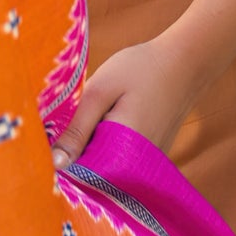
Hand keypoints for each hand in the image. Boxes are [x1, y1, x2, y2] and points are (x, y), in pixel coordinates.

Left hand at [50, 32, 199, 169]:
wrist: (185, 61)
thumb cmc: (141, 70)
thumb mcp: (100, 91)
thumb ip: (78, 129)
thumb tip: (56, 163)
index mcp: (122, 155)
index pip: (80, 173)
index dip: (61, 156)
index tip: (51, 134)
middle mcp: (138, 168)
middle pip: (92, 171)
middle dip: (76, 149)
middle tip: (74, 115)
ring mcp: (146, 164)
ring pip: (106, 163)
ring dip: (91, 144)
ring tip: (95, 112)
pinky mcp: (149, 156)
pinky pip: (120, 157)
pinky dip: (107, 141)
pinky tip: (108, 116)